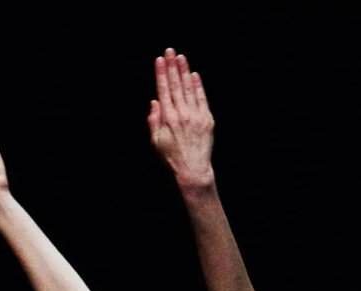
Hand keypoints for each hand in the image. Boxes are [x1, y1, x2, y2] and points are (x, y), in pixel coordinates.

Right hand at [147, 47, 214, 188]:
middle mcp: (181, 113)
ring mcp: (195, 115)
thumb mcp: (155, 141)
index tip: (160, 60)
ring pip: (188, 89)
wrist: (193, 169)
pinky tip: (194, 75)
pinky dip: (197, 86)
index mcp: (167, 118)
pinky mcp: (207, 119)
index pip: (163, 90)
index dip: (161, 73)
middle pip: (176, 85)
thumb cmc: (171, 157)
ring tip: (181, 57)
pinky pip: (201, 98)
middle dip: (172, 66)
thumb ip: (153, 121)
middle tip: (170, 51)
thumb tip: (155, 102)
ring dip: (184, 71)